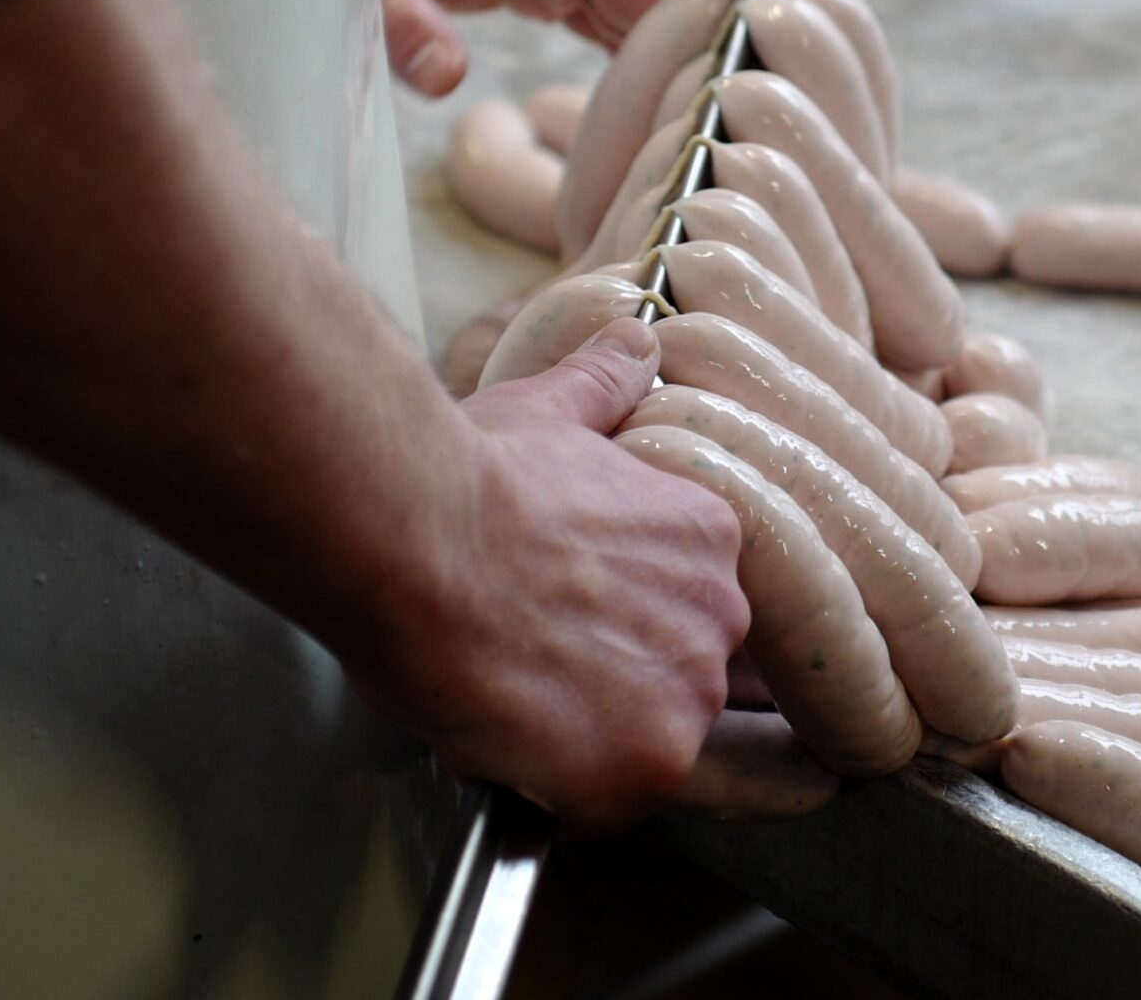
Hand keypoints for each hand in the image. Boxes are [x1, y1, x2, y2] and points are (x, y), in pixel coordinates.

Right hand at [350, 318, 749, 829]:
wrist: (418, 533)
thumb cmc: (473, 474)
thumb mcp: (553, 410)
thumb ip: (605, 386)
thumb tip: (634, 338)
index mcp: (713, 539)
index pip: (707, 607)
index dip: (645, 623)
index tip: (590, 622)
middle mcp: (723, 618)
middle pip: (694, 680)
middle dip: (630, 683)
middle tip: (548, 661)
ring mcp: (689, 697)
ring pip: (658, 747)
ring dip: (598, 738)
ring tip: (528, 700)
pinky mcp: (642, 767)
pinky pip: (609, 802)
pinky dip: (560, 786)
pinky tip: (512, 739)